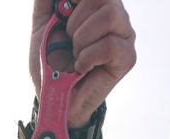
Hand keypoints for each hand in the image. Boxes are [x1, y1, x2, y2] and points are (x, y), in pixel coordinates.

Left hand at [29, 0, 135, 126]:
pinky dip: (88, 57)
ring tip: (76, 54)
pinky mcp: (127, 58)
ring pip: (110, 15)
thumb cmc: (52, 64)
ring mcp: (125, 36)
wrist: (55, 98)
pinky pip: (109, 45)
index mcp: (98, 5)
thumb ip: (46, 3)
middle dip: (76, 20)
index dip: (76, 0)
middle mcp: (116, 16)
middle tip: (69, 41)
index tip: (63, 16)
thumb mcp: (42, 27)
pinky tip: (82, 67)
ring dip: (82, 38)